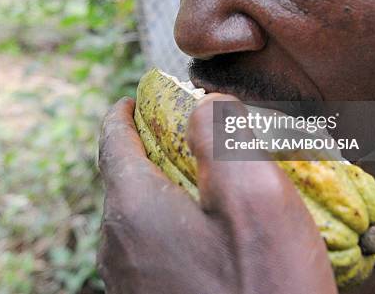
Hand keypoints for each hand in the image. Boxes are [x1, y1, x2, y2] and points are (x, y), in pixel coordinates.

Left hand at [97, 94, 337, 293]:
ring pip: (138, 214)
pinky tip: (212, 237)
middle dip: (153, 148)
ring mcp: (127, 280)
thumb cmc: (262, 289)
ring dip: (167, 189)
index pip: (112, 139)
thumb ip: (220, 134)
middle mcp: (116, 244)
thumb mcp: (251, 193)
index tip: (138, 99)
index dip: (125, 112)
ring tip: (208, 184)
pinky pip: (150, 248)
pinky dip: (173, 226)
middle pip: (125, 175)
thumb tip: (203, 105)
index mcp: (132, 207)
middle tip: (190, 138)